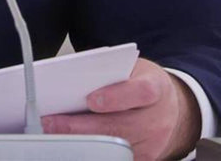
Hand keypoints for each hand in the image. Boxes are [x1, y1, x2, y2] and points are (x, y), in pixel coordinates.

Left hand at [41, 57, 200, 160]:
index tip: (90, 100)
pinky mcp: (146, 158)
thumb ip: (107, 72)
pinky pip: (118, 158)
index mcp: (155, 87)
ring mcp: (154, 142)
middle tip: (51, 123)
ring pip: (115, 147)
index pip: (140, 92)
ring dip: (82, 142)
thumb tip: (71, 79)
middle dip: (80, 126)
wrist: (168, 106)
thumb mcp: (131, 68)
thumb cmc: (141, 83)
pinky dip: (94, 153)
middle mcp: (158, 117)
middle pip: (119, 126)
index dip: (116, 97)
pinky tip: (73, 145)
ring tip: (54, 134)